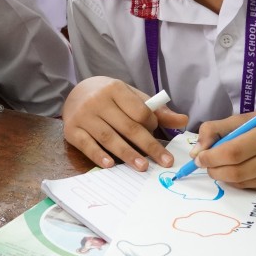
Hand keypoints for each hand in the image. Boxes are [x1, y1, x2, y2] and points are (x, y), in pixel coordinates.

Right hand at [61, 76, 187, 169]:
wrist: (77, 92)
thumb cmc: (110, 97)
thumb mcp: (131, 97)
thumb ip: (156, 110)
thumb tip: (183, 121)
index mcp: (115, 88)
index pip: (139, 111)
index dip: (152, 125)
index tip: (157, 134)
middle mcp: (98, 101)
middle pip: (128, 127)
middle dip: (148, 146)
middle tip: (164, 161)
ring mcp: (83, 116)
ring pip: (109, 138)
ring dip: (127, 154)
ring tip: (143, 167)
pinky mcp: (71, 130)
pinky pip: (87, 145)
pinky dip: (98, 156)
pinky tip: (110, 165)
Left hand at [192, 105, 255, 194]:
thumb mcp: (251, 117)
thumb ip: (219, 129)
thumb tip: (198, 150)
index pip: (234, 151)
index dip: (212, 156)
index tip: (200, 156)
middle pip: (237, 171)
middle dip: (215, 170)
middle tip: (206, 164)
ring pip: (243, 183)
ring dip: (226, 176)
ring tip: (222, 166)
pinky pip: (255, 188)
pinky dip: (242, 181)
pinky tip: (244, 170)